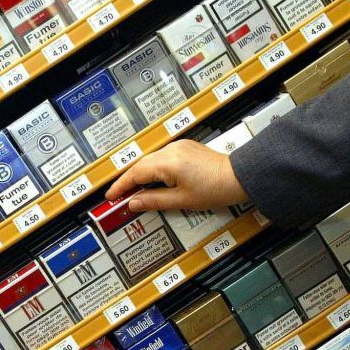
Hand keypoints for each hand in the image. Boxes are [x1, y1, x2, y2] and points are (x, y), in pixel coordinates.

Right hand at [105, 139, 250, 211]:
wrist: (238, 177)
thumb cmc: (216, 189)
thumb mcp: (181, 200)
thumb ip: (153, 200)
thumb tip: (134, 202)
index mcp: (168, 163)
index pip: (135, 174)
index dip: (121, 186)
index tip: (111, 196)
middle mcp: (171, 151)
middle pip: (140, 165)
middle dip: (128, 180)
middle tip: (119, 196)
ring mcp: (178, 147)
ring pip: (150, 160)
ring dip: (140, 174)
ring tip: (134, 190)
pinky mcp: (185, 148)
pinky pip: (161, 157)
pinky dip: (152, 169)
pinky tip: (152, 180)